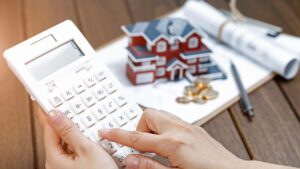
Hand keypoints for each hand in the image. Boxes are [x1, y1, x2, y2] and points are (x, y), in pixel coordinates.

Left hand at [36, 108, 117, 168]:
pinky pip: (75, 149)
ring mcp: (66, 166)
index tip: (50, 101)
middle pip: (57, 135)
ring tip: (84, 122)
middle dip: (64, 121)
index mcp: (54, 158)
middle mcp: (57, 163)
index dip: (50, 112)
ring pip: (68, 142)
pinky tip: (91, 138)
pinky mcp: (76, 167)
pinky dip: (82, 141)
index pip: (48, 128)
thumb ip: (69, 131)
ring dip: (76, 131)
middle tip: (70, 107)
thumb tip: (55, 115)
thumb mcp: (86, 149)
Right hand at [99, 109, 243, 168]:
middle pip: (148, 115)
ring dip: (152, 127)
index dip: (117, 135)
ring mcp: (189, 127)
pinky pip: (172, 120)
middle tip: (142, 146)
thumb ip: (150, 167)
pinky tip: (169, 144)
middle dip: (140, 128)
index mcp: (173, 144)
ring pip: (160, 115)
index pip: (137, 137)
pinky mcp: (195, 128)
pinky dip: (164, 128)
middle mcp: (180, 130)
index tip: (105, 131)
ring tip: (155, 146)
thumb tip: (130, 160)